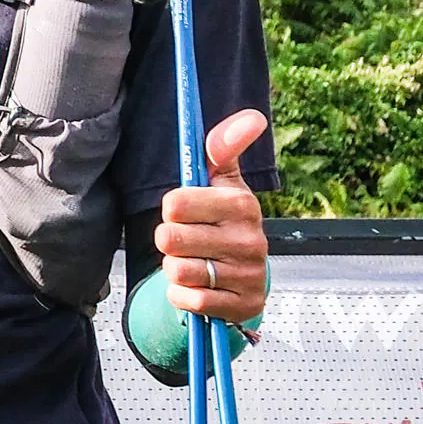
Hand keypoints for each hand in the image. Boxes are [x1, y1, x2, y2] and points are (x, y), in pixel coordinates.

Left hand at [155, 108, 268, 324]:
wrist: (244, 276)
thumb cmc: (222, 219)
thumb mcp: (222, 181)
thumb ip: (224, 146)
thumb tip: (253, 116)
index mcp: (242, 204)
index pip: (174, 203)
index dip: (171, 209)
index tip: (185, 212)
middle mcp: (251, 240)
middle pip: (170, 238)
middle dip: (169, 241)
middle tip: (187, 240)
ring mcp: (250, 275)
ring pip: (178, 271)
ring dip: (175, 269)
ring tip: (194, 262)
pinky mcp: (245, 307)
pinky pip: (189, 301)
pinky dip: (183, 296)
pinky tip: (200, 287)